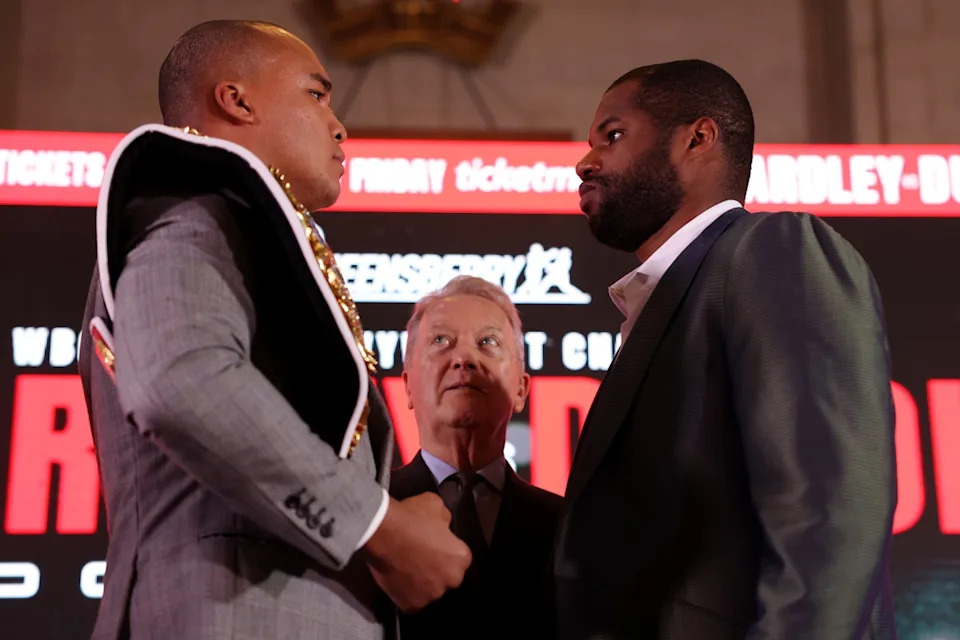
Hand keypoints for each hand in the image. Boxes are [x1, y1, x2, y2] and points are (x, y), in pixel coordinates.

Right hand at [361, 492, 470, 611]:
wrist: (382, 532)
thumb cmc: (410, 518)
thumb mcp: (436, 505)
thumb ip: (445, 520)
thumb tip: (444, 525)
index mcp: (461, 558)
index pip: (459, 558)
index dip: (445, 550)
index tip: (433, 545)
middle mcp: (451, 580)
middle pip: (446, 577)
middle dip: (436, 569)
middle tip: (419, 556)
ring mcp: (431, 595)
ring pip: (429, 590)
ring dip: (421, 582)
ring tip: (406, 566)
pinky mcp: (411, 605)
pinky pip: (412, 601)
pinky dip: (405, 592)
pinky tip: (398, 577)